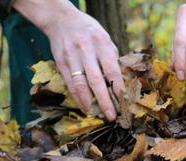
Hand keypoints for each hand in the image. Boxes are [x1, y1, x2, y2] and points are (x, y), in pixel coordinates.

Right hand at [14, 0, 124, 120]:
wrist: (61, 19)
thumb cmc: (90, 32)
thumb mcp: (105, 39)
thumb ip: (112, 58)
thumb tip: (121, 82)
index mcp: (102, 43)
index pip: (112, 70)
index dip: (118, 88)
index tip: (124, 103)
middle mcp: (86, 50)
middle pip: (96, 80)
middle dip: (104, 101)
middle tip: (111, 116)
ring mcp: (72, 57)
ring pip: (80, 84)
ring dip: (89, 103)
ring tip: (96, 115)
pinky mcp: (61, 62)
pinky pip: (70, 84)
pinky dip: (77, 98)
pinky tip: (84, 107)